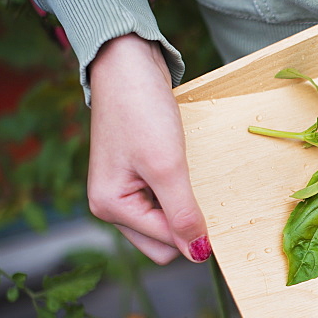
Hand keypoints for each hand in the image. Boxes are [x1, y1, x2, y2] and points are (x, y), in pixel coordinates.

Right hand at [87, 34, 210, 264]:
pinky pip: (166, 198)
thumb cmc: (142, 111)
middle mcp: (112, 205)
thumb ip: (183, 214)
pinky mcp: (138, 173)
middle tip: (194, 184)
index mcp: (109, 208)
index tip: (208, 200)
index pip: (165, 246)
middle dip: (185, 220)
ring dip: (185, 203)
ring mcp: (124, 189)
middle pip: (164, 240)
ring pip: (167, 220)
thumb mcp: (167, 167)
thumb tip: (199, 254)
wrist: (129, 63)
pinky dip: (181, 187)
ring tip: (186, 169)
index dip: (193, 230)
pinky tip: (182, 164)